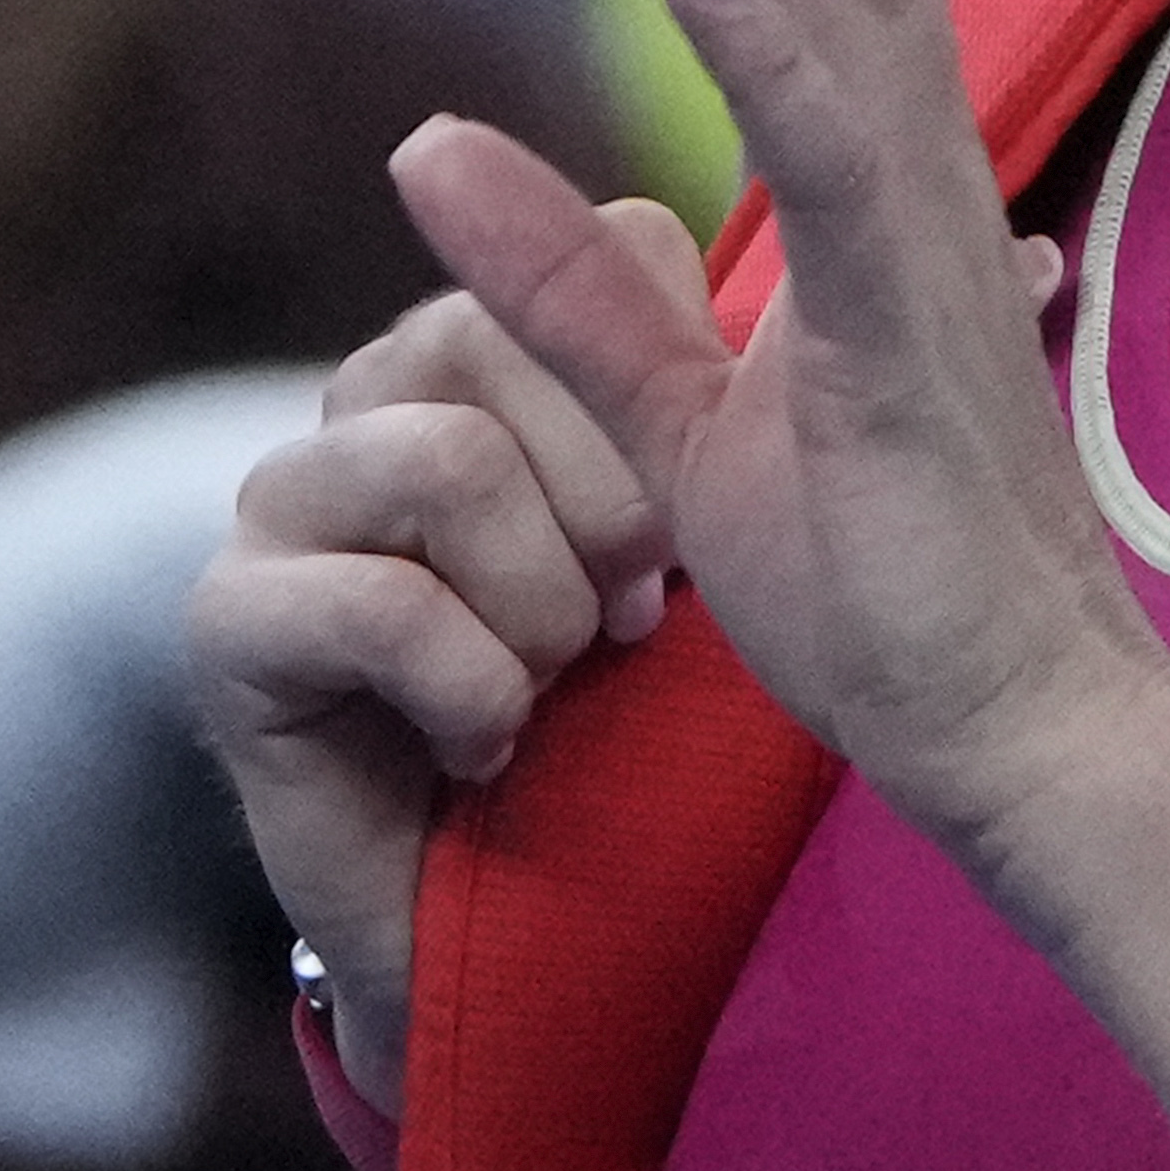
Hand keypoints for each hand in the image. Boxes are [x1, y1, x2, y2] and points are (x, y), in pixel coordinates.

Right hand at [183, 279, 687, 1106]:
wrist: (530, 926)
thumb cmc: (630, 721)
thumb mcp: (709, 545)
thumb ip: (742, 398)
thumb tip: (943, 257)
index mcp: (496, 349)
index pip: (611, 244)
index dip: (677, 385)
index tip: (682, 534)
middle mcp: (372, 396)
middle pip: (505, 336)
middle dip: (611, 506)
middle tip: (623, 624)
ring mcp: (281, 501)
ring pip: (448, 462)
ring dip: (540, 610)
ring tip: (543, 683)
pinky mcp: (226, 619)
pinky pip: (383, 605)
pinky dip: (473, 693)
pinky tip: (481, 746)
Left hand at [393, 0, 1169, 867]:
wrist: (1025, 741)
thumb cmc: (888, 592)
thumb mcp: (673, 426)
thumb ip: (557, 285)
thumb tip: (419, 142)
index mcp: (864, 179)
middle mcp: (911, 172)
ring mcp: (922, 242)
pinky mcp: (908, 340)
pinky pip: (830, 170)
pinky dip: (769, 52)